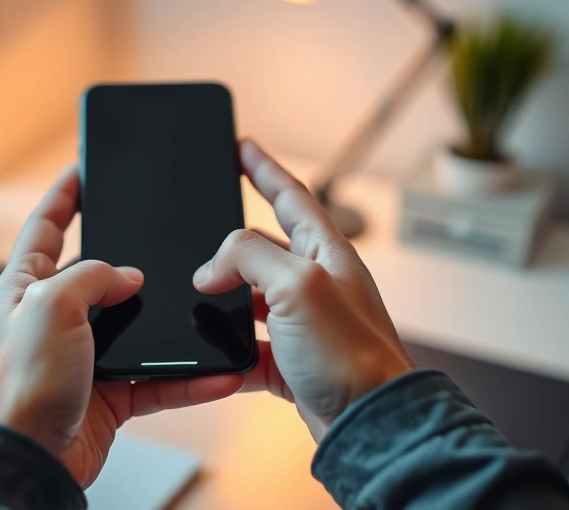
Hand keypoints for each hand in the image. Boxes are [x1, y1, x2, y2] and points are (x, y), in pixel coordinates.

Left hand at [0, 166, 243, 486]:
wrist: (30, 458)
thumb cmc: (19, 386)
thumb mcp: (50, 305)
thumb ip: (92, 277)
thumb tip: (128, 277)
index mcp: (26, 287)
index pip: (44, 227)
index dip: (63, 196)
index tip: (83, 172)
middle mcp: (53, 318)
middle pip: (97, 276)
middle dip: (131, 262)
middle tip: (161, 242)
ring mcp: (83, 356)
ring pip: (137, 330)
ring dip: (170, 327)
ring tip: (203, 311)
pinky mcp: (109, 394)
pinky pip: (158, 380)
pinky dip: (188, 379)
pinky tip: (216, 375)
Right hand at [193, 140, 413, 441]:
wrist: (369, 422)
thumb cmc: (352, 355)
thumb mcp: (297, 286)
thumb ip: (249, 259)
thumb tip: (211, 267)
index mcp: (327, 253)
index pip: (292, 196)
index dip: (264, 168)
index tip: (244, 147)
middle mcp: (318, 283)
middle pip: (269, 245)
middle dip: (235, 234)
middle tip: (208, 215)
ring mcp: (305, 323)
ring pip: (254, 296)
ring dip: (227, 293)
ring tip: (199, 288)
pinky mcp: (292, 361)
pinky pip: (251, 345)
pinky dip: (230, 347)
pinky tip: (215, 352)